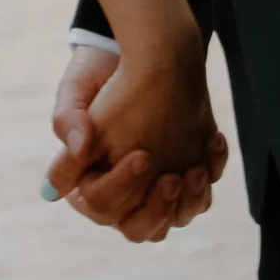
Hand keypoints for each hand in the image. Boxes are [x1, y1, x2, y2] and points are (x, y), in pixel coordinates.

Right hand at [44, 41, 227, 239]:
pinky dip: (211, 170)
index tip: (142, 156)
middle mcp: (124, 191)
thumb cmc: (100, 74)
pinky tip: (212, 140)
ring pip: (177, 217)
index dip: (121, 187)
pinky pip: (203, 194)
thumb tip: (77, 151)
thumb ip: (67, 118)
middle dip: (158, 207)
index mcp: (89, 178)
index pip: (102, 206)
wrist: (141, 51)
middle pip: (140, 227)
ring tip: (196, 168)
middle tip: (172, 176)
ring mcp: (157, 187)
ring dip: (189, 199)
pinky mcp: (186, 175)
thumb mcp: (76, 87)